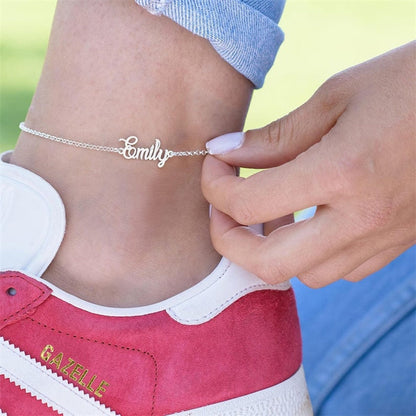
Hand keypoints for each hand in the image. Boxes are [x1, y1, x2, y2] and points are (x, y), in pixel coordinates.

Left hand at [202, 41, 415, 287]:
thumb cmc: (411, 83)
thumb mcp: (337, 96)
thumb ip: (276, 134)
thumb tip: (226, 152)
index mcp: (343, 172)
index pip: (251, 203)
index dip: (216, 186)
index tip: (214, 164)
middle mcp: (362, 219)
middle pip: (269, 264)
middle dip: (229, 240)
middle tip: (222, 207)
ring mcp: (383, 238)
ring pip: (305, 275)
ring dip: (271, 249)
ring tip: (268, 211)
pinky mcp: (398, 244)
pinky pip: (340, 270)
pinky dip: (309, 254)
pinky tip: (308, 220)